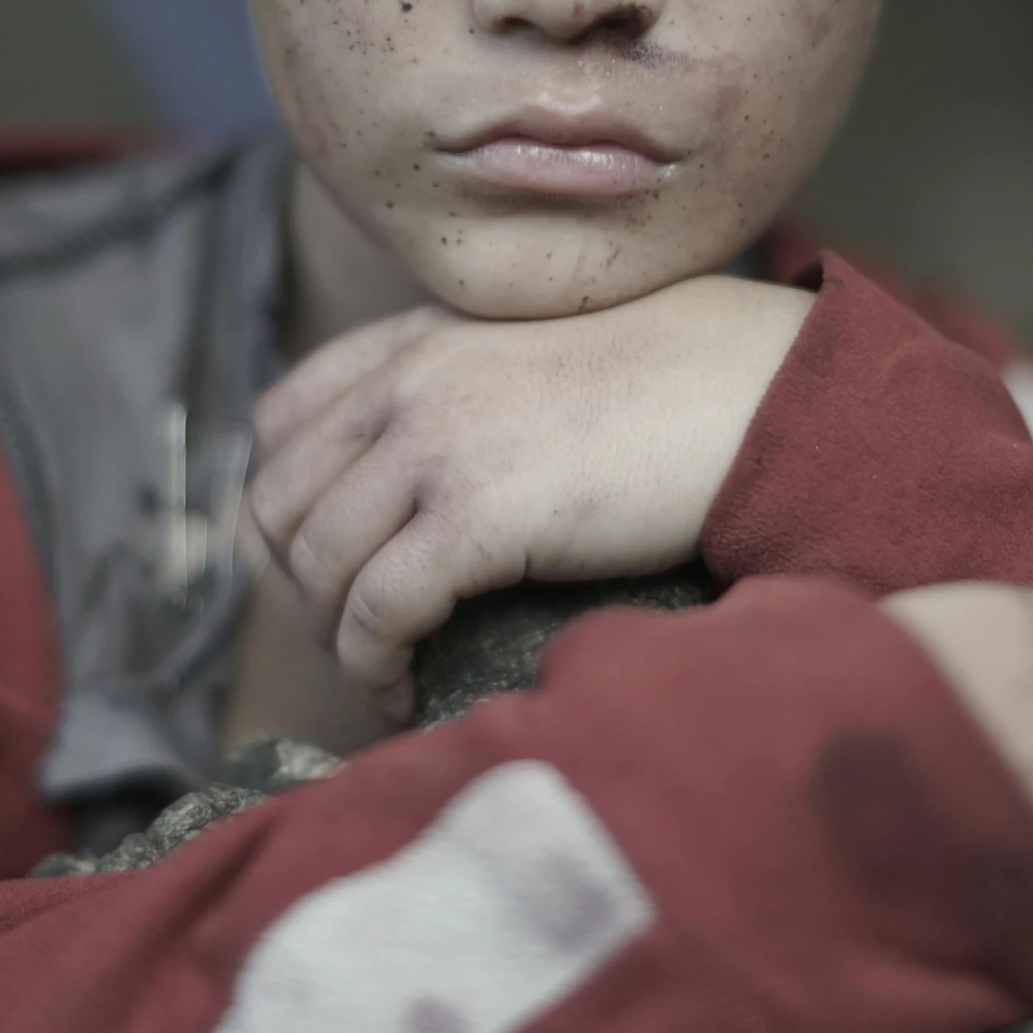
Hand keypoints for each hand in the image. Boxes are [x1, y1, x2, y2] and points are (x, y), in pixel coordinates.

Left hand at [249, 276, 812, 718]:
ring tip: (379, 673)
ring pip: (318, 560)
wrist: (753, 390)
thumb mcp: (534, 358)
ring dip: (333, 637)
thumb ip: (465, 394)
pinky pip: (378, 609)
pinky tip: (404, 691)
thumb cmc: (670, 386)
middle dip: (296, 584)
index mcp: (417, 340)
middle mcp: (410, 382)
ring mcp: (439, 443)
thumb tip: (424, 486)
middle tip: (347, 637)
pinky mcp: (479, 514)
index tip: (318, 563)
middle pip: (279, 499)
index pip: (279, 420)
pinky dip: (373, 665)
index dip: (280, 505)